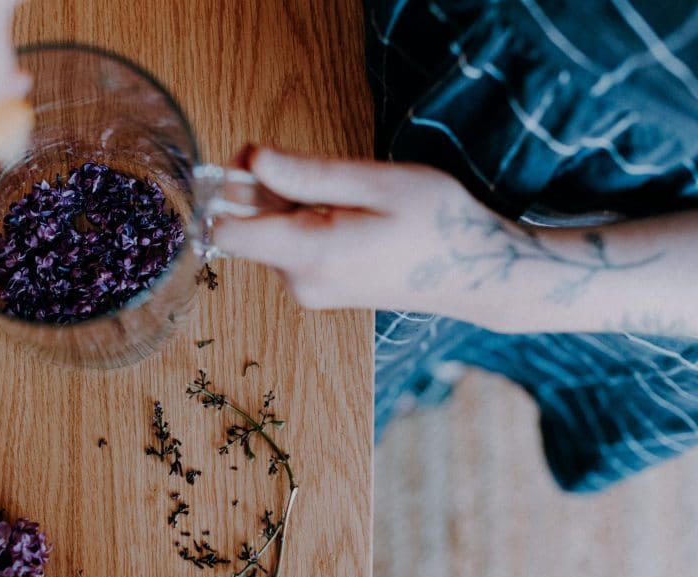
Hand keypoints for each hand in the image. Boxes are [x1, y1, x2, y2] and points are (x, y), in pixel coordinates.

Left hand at [215, 148, 485, 315]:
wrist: (476, 272)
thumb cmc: (437, 223)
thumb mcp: (375, 183)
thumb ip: (306, 175)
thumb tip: (251, 160)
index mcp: (312, 256)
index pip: (226, 232)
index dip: (229, 189)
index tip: (254, 159)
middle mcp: (301, 282)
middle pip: (248, 229)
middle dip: (264, 191)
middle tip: (311, 165)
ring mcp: (310, 291)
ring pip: (270, 236)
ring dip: (289, 206)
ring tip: (345, 194)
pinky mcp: (319, 290)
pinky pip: (292, 249)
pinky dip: (305, 224)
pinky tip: (346, 214)